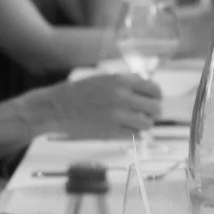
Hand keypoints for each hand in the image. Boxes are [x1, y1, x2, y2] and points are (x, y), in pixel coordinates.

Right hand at [26, 73, 162, 137]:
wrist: (57, 107)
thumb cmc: (79, 92)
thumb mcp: (104, 78)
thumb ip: (126, 82)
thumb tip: (146, 88)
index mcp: (121, 80)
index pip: (154, 89)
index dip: (156, 97)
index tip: (153, 101)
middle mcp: (122, 96)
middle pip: (155, 108)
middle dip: (153, 112)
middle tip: (147, 115)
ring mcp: (117, 115)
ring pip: (147, 123)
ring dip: (144, 124)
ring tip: (136, 124)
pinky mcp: (111, 131)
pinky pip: (135, 135)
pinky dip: (134, 134)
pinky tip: (127, 130)